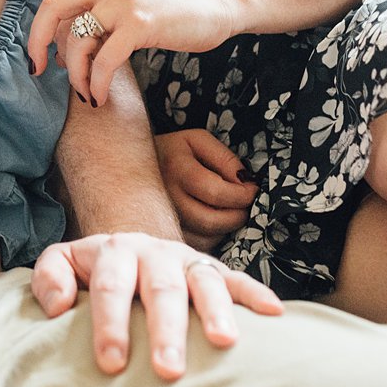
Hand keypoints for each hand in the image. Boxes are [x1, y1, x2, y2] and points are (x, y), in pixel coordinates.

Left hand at [0, 0, 236, 105]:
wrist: (214, 5)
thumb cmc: (169, 7)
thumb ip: (96, 8)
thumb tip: (60, 46)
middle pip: (53, 7)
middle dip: (36, 42)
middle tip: (34, 68)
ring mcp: (123, 1)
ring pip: (77, 41)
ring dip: (74, 74)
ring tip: (82, 91)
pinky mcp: (139, 25)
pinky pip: (102, 60)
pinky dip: (95, 83)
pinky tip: (98, 96)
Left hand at [29, 232, 281, 381]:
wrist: (129, 242)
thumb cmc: (94, 267)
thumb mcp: (63, 260)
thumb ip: (50, 276)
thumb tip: (58, 306)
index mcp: (115, 251)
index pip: (111, 287)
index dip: (111, 324)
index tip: (111, 363)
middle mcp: (154, 252)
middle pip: (162, 289)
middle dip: (166, 329)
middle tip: (169, 369)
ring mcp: (187, 259)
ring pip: (203, 282)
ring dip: (215, 311)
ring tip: (224, 343)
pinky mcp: (212, 268)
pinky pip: (237, 278)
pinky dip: (255, 293)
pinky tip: (273, 313)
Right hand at [155, 129, 256, 251]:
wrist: (134, 165)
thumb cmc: (173, 151)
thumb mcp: (198, 140)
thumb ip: (224, 158)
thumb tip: (246, 182)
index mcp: (176, 169)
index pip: (215, 192)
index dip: (241, 195)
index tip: (252, 190)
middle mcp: (167, 198)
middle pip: (210, 220)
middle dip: (237, 215)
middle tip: (245, 204)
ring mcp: (163, 220)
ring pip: (205, 237)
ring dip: (226, 227)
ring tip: (230, 210)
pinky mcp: (164, 233)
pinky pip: (196, 245)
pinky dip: (212, 236)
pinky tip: (214, 219)